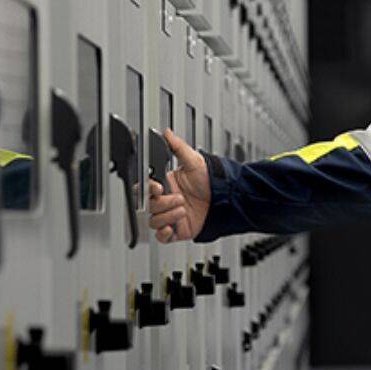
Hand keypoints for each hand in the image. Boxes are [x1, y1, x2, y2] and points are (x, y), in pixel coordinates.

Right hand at [146, 129, 210, 243]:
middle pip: (148, 206)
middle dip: (163, 203)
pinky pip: (162, 236)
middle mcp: (165, 201)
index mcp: (166, 184)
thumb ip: (177, 147)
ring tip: (184, 209)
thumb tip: (167, 133)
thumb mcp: (194, 161)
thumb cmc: (211, 181)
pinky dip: (164, 233)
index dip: (148, 189)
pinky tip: (173, 227)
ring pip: (154, 221)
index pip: (145, 188)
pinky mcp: (177, 231)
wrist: (226, 200)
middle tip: (179, 199)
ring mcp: (170, 216)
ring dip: (168, 216)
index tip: (159, 187)